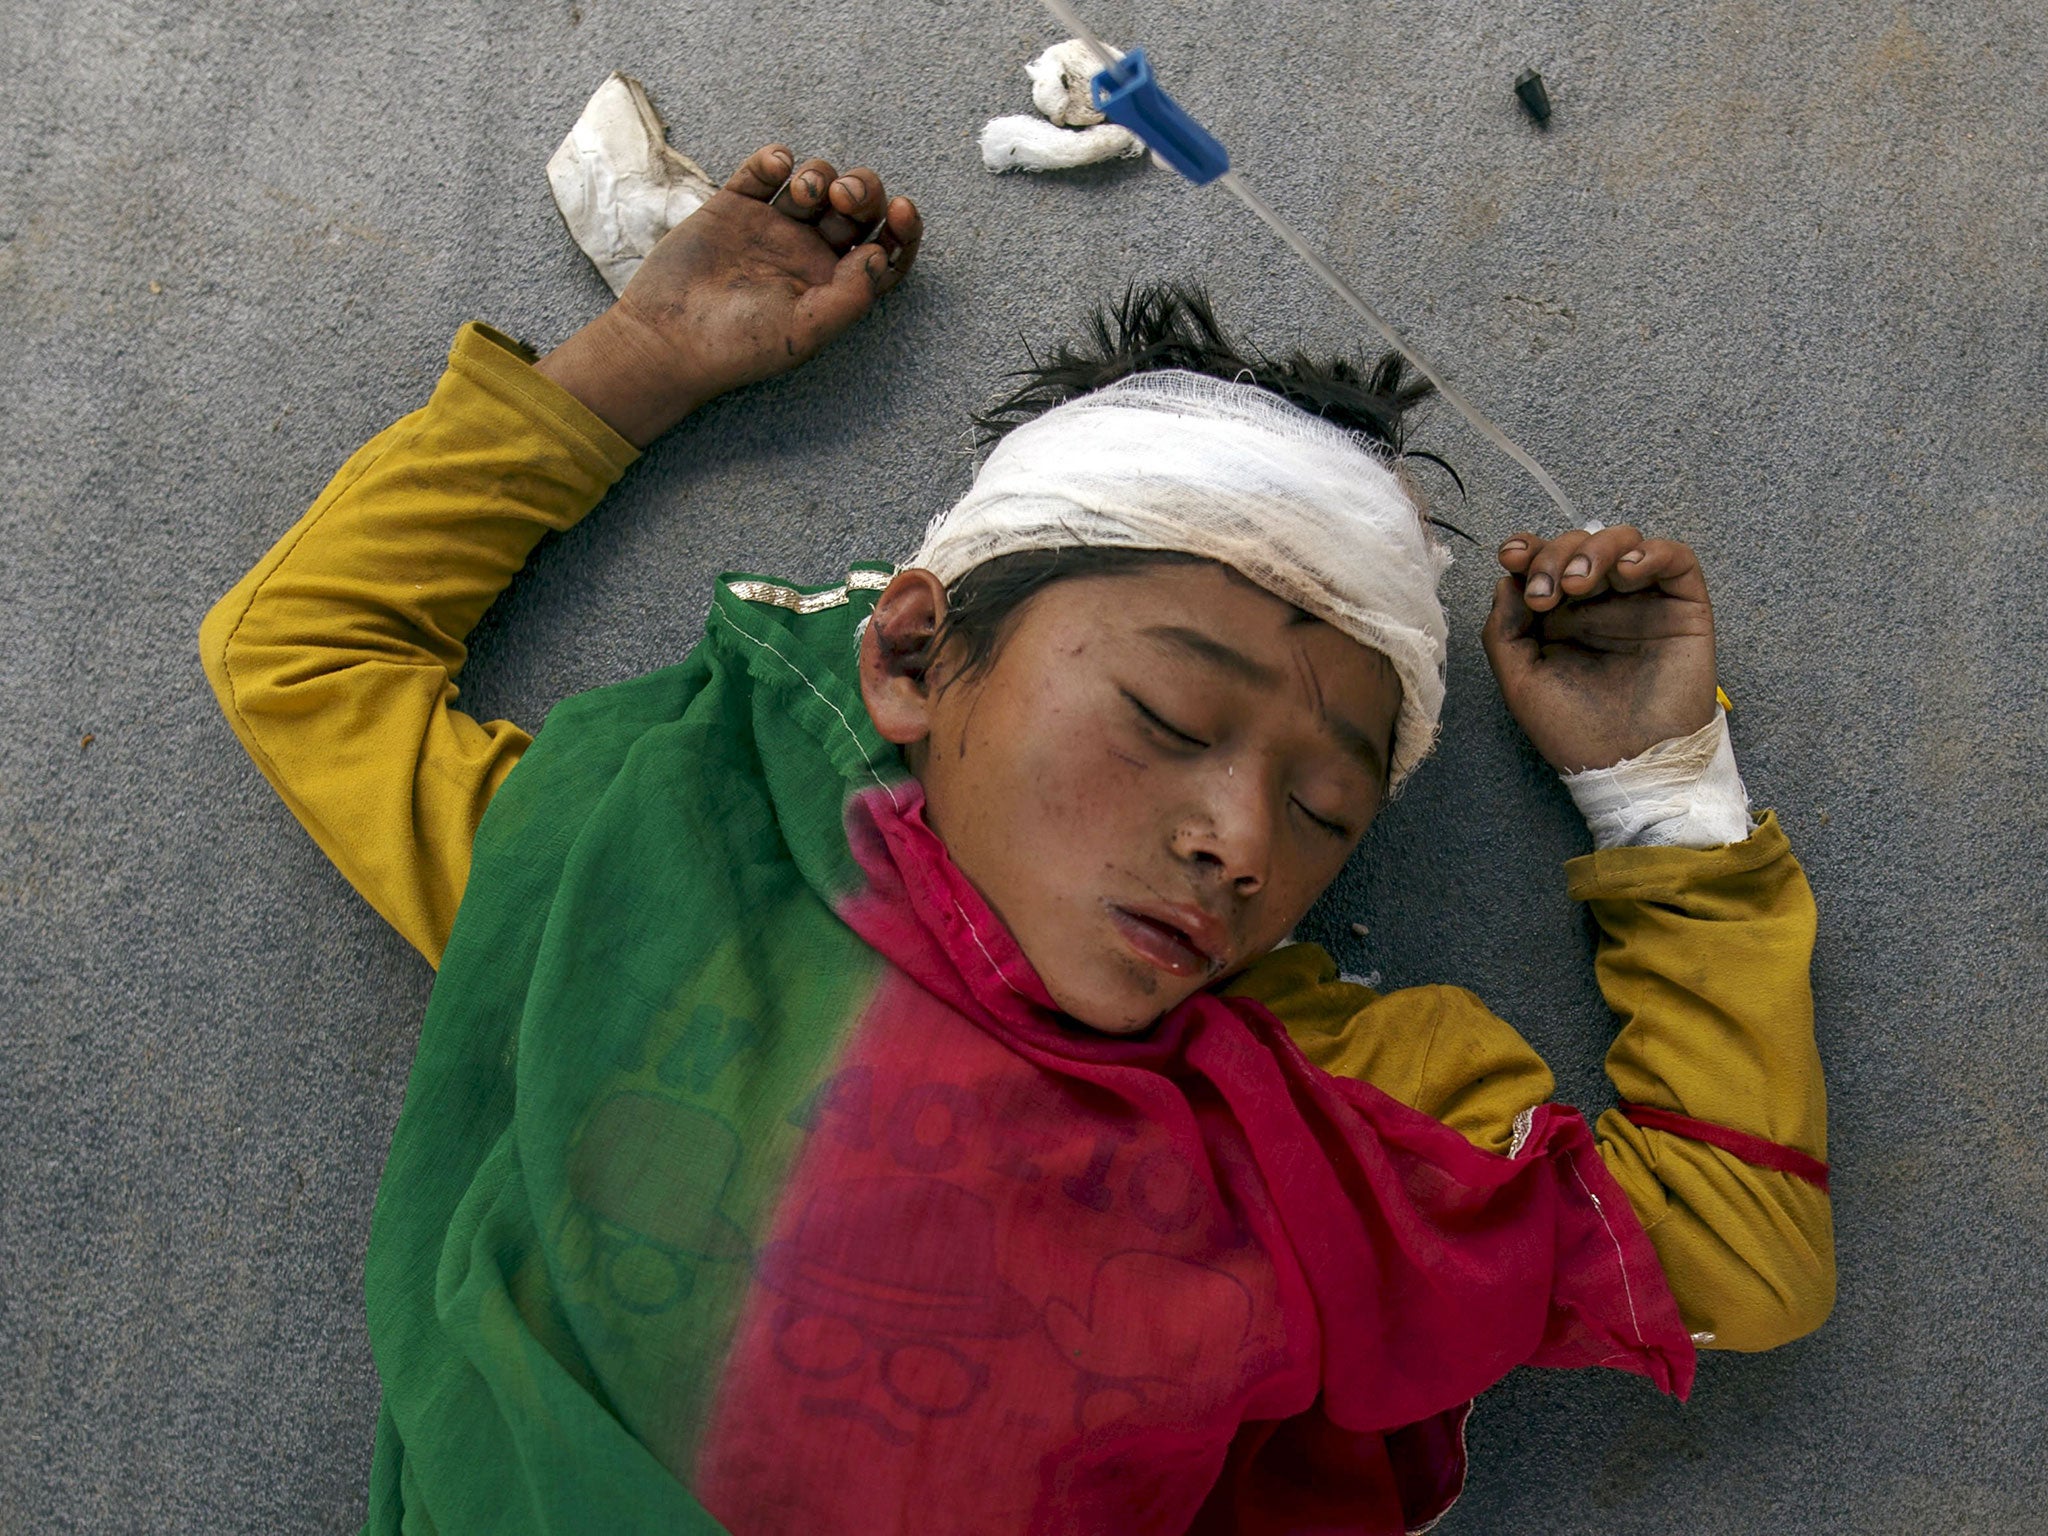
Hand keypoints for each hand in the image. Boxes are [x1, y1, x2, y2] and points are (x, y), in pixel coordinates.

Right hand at [537, 144, 922, 446]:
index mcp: (834, 285)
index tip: (902, 209)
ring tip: (803, 191)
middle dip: (861, 190)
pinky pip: (763, 171)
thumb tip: (880, 254)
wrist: (666, 339)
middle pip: (856, 207)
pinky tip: (777, 165)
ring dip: (819, 174)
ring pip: (815, 182)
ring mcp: (772, 227)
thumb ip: (850, 296)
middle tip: (842, 196)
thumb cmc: (739, 347)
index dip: (903, 228)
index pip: (884, 249)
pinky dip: (775, 159)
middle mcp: (809, 254)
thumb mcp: (806, 332)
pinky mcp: (733, 207)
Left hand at [1479, 525, 1717, 771]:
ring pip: (1624, 542)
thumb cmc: (1576, 731)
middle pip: (1579, 545)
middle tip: (1546, 592)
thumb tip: (1507, 581)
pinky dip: (1650, 552)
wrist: (1628, 765)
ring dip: (1596, 549)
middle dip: (1556, 555)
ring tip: (1579, 582)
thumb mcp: (1520, 682)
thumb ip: (1504, 630)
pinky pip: (1676, 558)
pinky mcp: (1683, 607)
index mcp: (1560, 616)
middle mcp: (1600, 603)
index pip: (1545, 562)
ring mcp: (1642, 602)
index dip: (1529, 548)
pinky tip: (1626, 572)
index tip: (1513, 556)